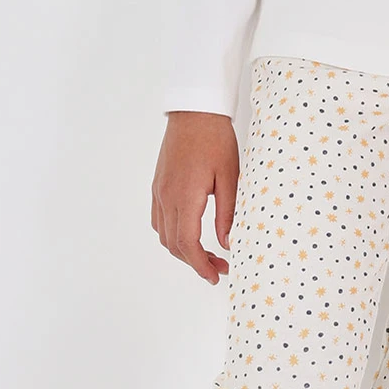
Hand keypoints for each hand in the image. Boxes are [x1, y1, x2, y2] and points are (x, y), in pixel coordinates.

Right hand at [152, 110, 238, 282]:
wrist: (194, 112)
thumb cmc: (215, 140)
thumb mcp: (230, 178)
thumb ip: (228, 214)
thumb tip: (227, 244)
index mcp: (185, 197)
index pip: (187, 244)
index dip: (201, 265)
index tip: (216, 276)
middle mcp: (166, 197)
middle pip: (173, 245)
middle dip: (195, 262)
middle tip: (219, 268)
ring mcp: (159, 191)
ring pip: (164, 235)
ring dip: (183, 250)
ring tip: (207, 254)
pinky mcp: (158, 185)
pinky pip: (159, 220)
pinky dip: (173, 234)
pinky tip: (191, 233)